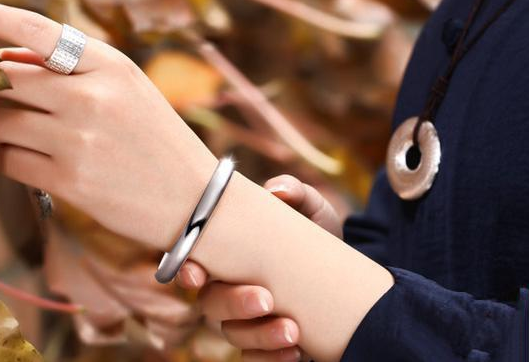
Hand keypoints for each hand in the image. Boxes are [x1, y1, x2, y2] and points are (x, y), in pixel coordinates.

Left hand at [0, 0, 217, 249]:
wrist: (192, 198)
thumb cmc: (155, 137)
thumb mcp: (127, 88)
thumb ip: (71, 66)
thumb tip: (4, 54)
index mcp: (111, 65)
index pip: (37, 29)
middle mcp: (92, 96)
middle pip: (5, 77)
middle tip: (8, 99)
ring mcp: (78, 140)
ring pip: (0, 121)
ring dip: (5, 128)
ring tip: (39, 136)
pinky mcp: (68, 180)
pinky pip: (8, 160)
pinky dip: (12, 159)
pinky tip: (41, 162)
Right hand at [178, 175, 341, 361]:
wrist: (347, 276)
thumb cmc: (316, 235)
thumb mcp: (313, 211)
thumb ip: (296, 192)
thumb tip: (274, 190)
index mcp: (230, 254)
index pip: (195, 263)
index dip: (187, 269)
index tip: (196, 273)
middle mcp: (229, 289)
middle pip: (210, 303)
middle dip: (233, 303)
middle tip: (265, 299)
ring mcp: (246, 320)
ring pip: (233, 334)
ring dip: (259, 334)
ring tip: (292, 330)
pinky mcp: (265, 346)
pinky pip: (256, 360)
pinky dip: (272, 359)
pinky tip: (296, 351)